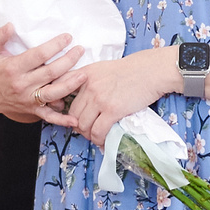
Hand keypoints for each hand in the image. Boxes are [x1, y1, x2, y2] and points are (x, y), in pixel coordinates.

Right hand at [0, 27, 79, 123]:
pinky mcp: (33, 109)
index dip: (55, 45)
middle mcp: (23, 84)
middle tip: (80, 50)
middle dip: (68, 60)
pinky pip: (48, 116)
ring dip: (70, 85)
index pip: (38, 55)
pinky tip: (74, 120)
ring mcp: (29, 98)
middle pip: (50, 72)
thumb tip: (10, 25)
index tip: (67, 37)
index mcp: (13, 68)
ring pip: (53, 93)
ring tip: (83, 75)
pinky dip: (61, 119)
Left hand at [39, 48, 171, 146]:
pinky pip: (98, 131)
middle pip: (72, 113)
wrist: (151, 71)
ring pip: (82, 125)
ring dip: (87, 134)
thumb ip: (88, 79)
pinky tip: (103, 141)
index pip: (61, 90)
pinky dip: (98, 140)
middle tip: (86, 130)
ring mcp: (99, 99)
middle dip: (77, 125)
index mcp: (84, 75)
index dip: (58, 105)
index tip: (65, 113)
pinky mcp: (112, 110)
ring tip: (95, 136)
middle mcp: (88, 86)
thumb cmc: (130, 70)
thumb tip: (80, 96)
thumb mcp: (102, 68)